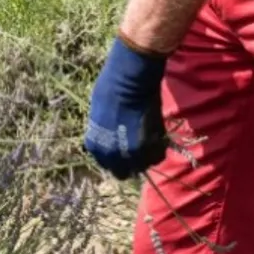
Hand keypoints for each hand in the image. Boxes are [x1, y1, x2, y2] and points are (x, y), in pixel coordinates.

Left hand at [83, 36, 168, 178]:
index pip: (106, 164)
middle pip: (123, 172)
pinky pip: (157, 156)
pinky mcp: (152, 148)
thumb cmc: (110, 89)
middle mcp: (112, 156)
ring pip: (142, 166)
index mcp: (95, 146)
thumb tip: (110, 136)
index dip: (116, 158)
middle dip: (130, 162)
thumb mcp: (98, 114)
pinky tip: (158, 136)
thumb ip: (104, 131)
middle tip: (138, 149)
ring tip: (149, 141)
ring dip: (146, 156)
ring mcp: (132, 154)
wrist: (130, 81)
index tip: (123, 150)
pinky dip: (159, 149)